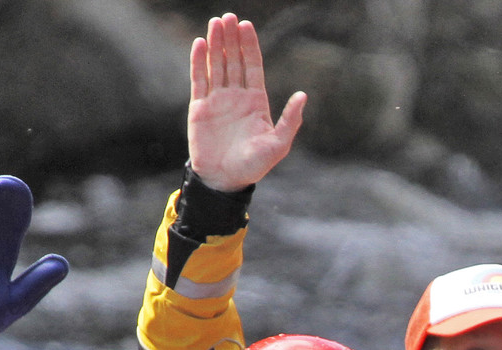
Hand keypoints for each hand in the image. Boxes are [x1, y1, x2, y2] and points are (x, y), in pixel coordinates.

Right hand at [189, 13, 304, 191]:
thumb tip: (303, 95)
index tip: (247, 26)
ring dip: (215, 44)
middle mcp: (237, 97)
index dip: (250, 46)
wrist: (225, 181)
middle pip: (234, 60)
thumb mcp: (279, 145)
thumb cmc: (254, 166)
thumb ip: (290, 120)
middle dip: (232, 39)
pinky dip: (199, 61)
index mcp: (256, 102)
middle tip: (229, 17)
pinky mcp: (200, 107)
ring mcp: (218, 100)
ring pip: (216, 65)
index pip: (253, 67)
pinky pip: (199, 79)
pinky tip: (199, 44)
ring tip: (215, 23)